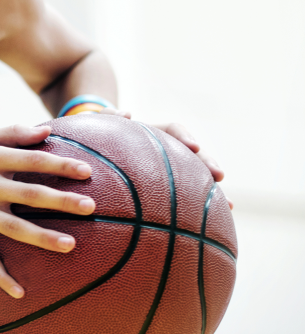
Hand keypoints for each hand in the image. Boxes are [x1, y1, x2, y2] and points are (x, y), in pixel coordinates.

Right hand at [0, 124, 95, 298]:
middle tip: (90, 206)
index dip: (59, 165)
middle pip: (27, 194)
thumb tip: (47, 130)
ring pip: (12, 228)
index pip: (30, 160)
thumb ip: (12, 133)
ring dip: (41, 238)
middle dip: (59, 201)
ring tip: (70, 245)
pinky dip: (0, 276)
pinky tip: (19, 293)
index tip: (87, 172)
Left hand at [98, 108, 229, 206]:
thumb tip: (126, 113)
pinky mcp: (173, 184)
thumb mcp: (104, 123)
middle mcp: (170, 149)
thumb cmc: (106, 134)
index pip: (174, 130)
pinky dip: (203, 207)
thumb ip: (110, 115)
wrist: (104, 151)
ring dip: (213, 189)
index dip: (185, 137)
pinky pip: (190, 196)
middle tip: (219, 175)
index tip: (193, 147)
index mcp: (156, 132)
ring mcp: (174, 166)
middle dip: (208, 164)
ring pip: (199, 176)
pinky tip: (217, 219)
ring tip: (228, 204)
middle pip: (195, 155)